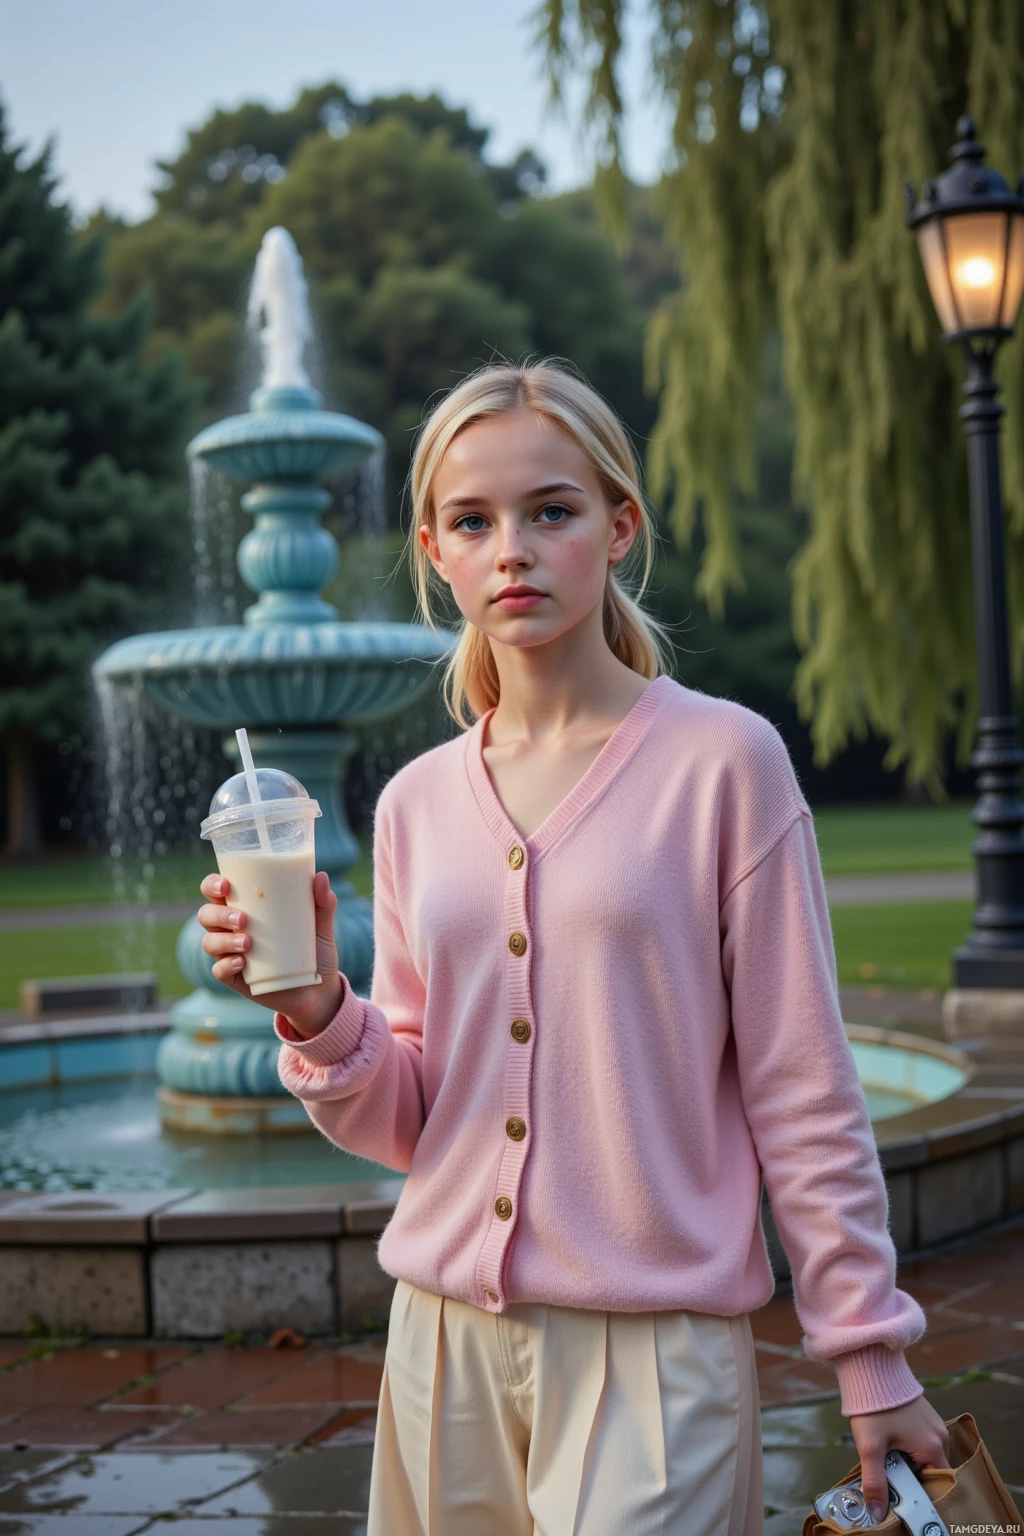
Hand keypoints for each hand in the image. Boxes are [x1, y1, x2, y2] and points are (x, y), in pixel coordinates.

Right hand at [197, 869, 343, 1037]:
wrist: (319, 991)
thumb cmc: (315, 950)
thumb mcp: (322, 926)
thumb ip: (324, 902)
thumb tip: (321, 877)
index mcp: (246, 908)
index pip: (216, 891)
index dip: (212, 885)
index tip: (227, 885)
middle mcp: (232, 929)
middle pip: (207, 915)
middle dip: (218, 914)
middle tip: (243, 920)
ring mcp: (232, 954)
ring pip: (210, 942)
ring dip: (224, 940)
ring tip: (248, 943)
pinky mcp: (236, 979)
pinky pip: (219, 971)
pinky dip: (226, 965)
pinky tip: (242, 962)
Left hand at [849, 1395, 950, 1522]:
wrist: (871, 1366)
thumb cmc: (874, 1406)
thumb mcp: (870, 1447)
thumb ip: (875, 1482)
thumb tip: (877, 1514)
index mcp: (933, 1447)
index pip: (937, 1483)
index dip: (921, 1492)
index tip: (904, 1495)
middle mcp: (940, 1436)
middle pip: (932, 1470)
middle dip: (913, 1476)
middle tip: (892, 1476)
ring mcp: (934, 1424)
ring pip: (926, 1455)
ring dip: (910, 1461)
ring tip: (889, 1458)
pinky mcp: (926, 1414)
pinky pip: (923, 1440)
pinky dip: (910, 1446)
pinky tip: (892, 1442)